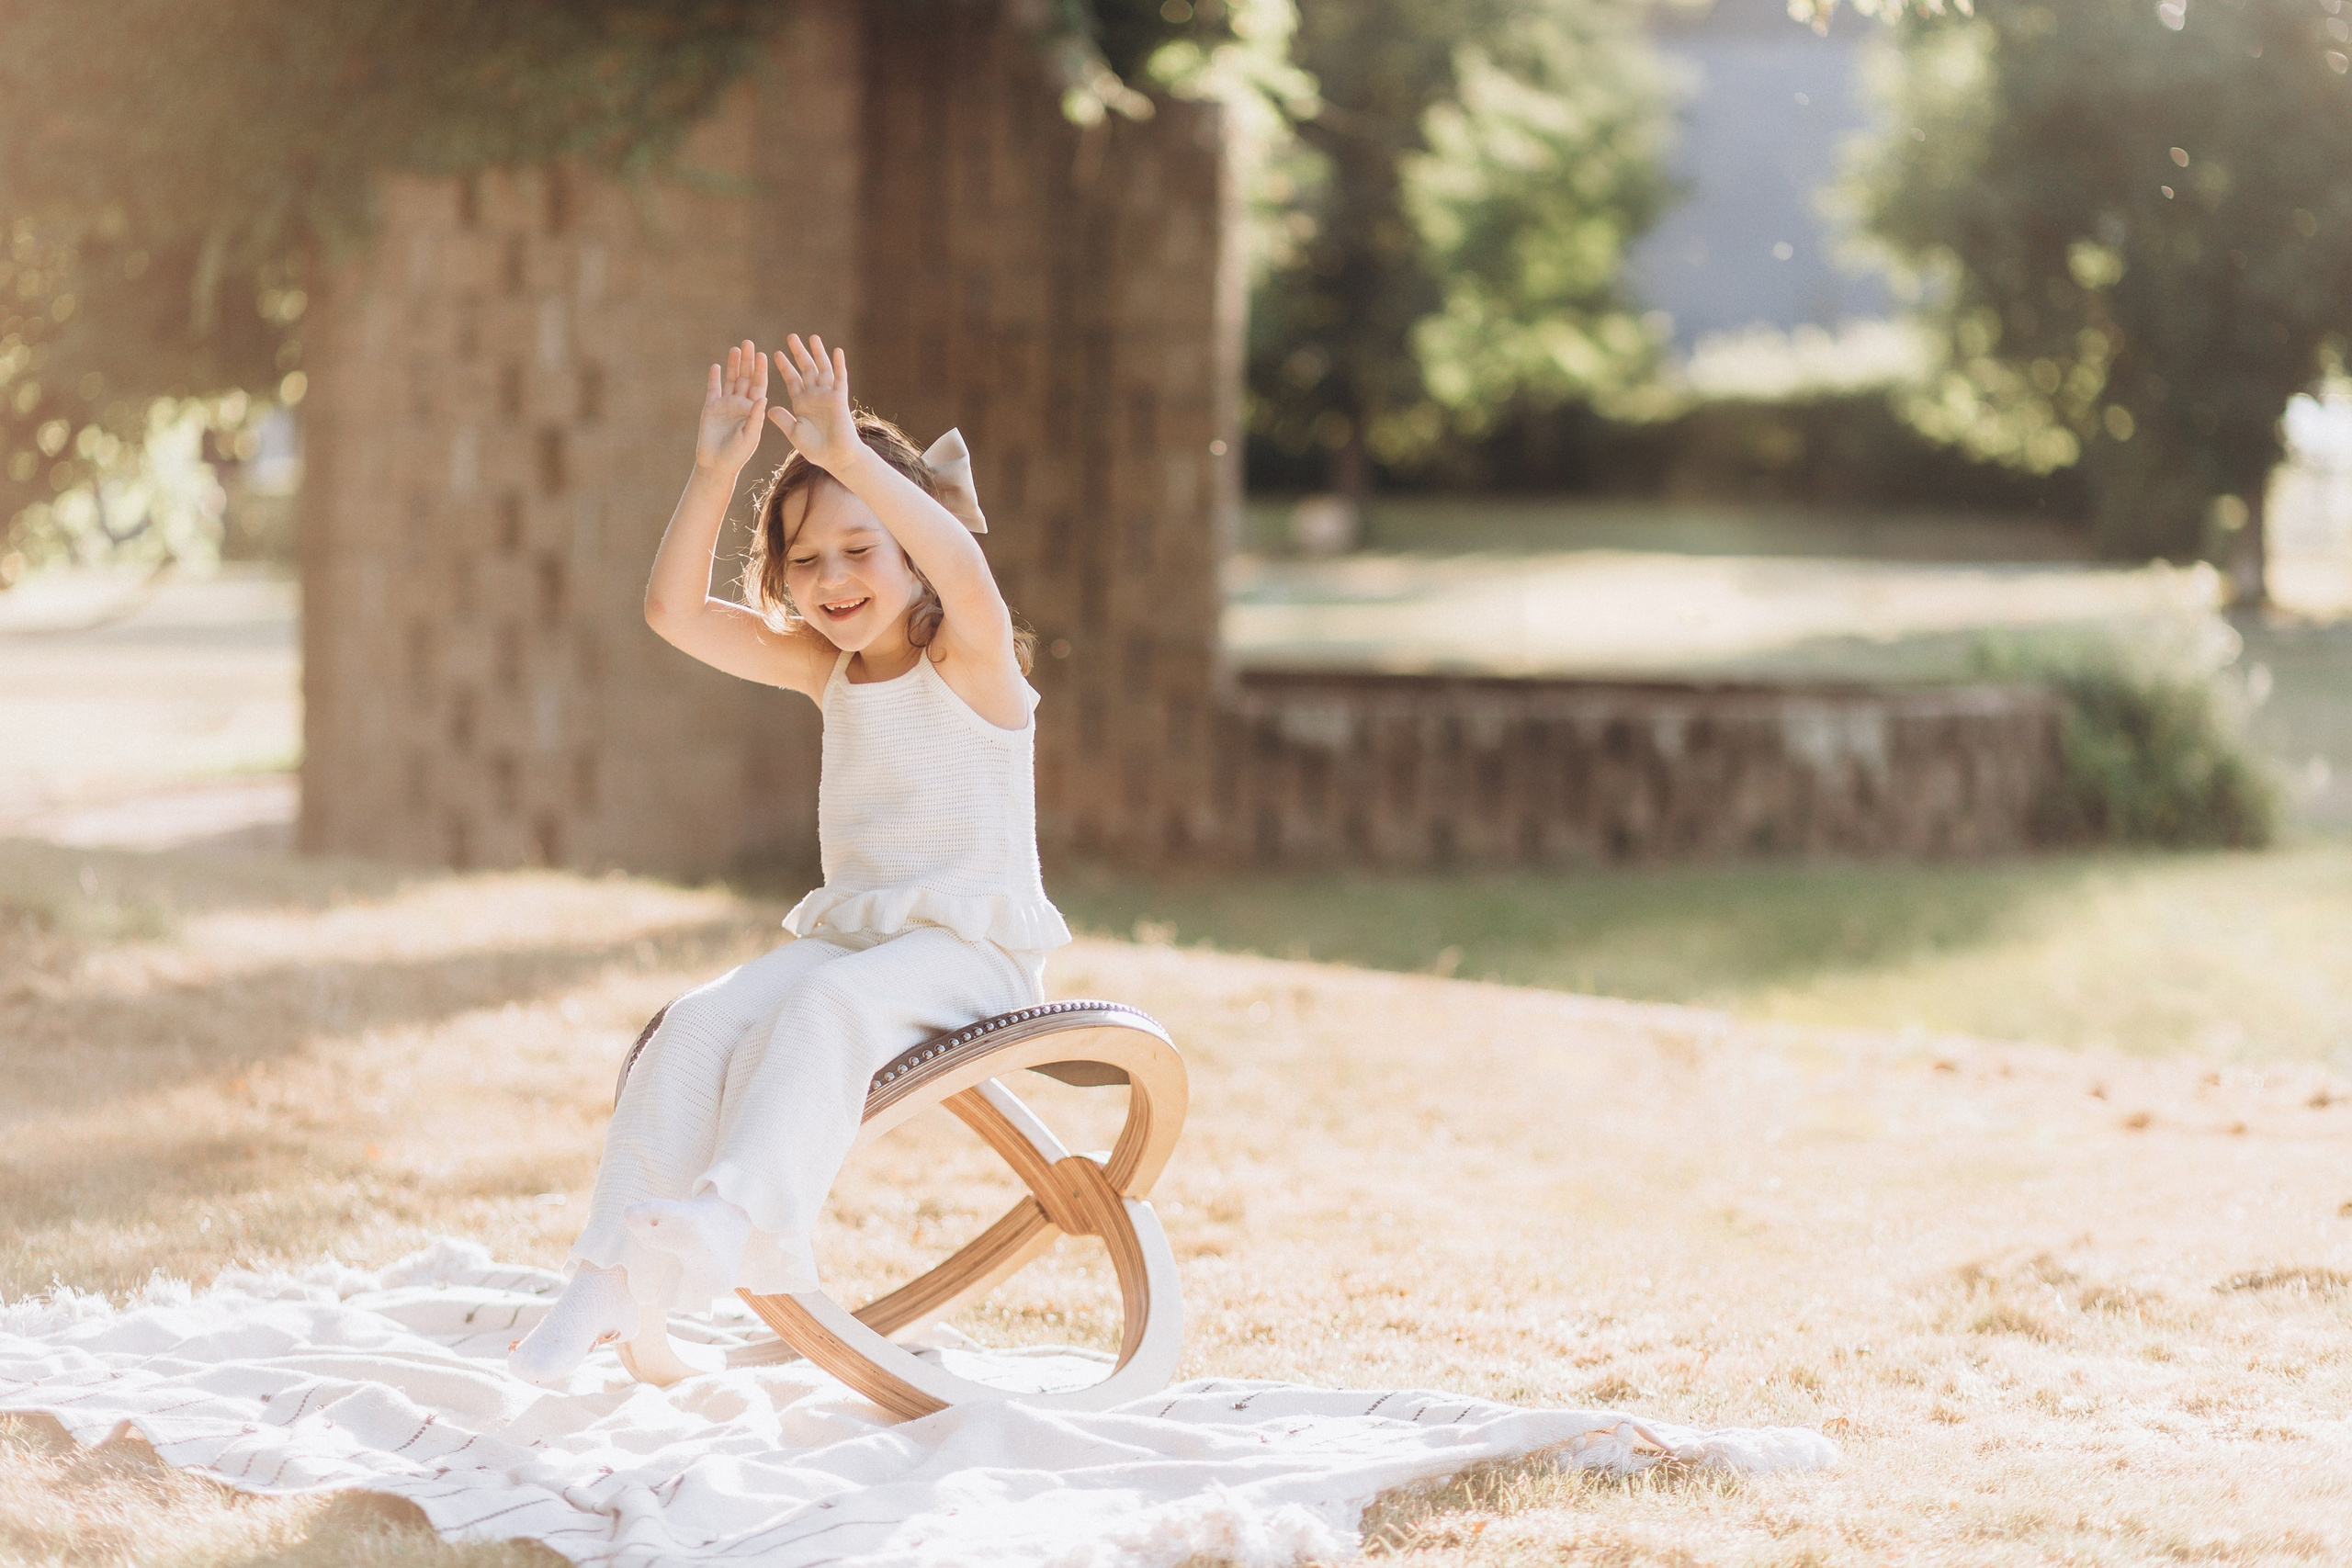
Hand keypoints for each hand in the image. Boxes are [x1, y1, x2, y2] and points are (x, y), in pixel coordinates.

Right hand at [695, 340, 767, 473]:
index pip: (759, 385)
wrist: (716, 464)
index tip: (764, 355)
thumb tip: (762, 397)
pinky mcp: (710, 407)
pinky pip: (713, 389)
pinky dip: (714, 377)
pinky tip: (717, 366)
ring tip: (736, 348)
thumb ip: (755, 417)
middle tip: (749, 343)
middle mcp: (741, 403)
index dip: (761, 370)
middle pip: (745, 377)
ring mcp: (725, 404)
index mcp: (753, 409)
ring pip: (730, 379)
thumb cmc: (738, 454)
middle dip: (747, 361)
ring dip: (733, 364)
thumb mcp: (750, 436)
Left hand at [768, 334, 859, 471]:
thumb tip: (768, 408)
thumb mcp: (794, 433)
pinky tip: (837, 351)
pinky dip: (839, 365)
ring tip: (813, 337)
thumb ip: (783, 420)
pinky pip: (840, 379)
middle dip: (799, 353)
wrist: (835, 456)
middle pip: (806, 369)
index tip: (775, 354)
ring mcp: (827, 395)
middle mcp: (814, 396)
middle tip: (791, 337)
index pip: (792, 380)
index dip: (784, 367)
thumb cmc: (815, 448)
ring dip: (818, 353)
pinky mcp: (839, 399)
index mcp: (801, 403)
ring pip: (822, 369)